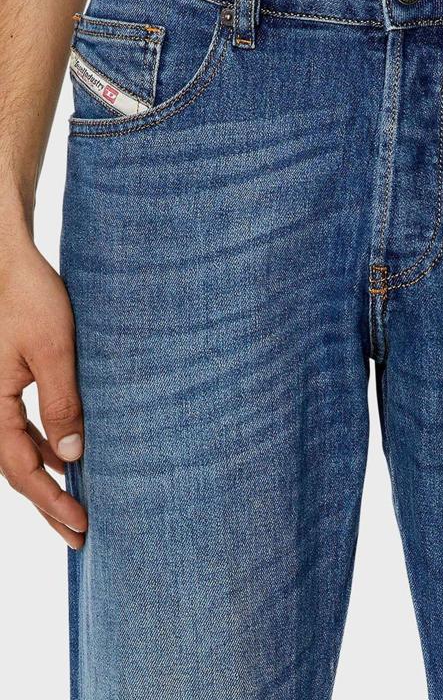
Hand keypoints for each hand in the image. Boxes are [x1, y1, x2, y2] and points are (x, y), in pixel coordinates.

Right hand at [0, 234, 86, 547]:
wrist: (9, 261)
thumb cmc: (30, 297)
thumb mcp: (53, 352)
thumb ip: (62, 403)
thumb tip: (71, 455)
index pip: (22, 469)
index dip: (52, 501)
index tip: (80, 526)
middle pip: (17, 469)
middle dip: (48, 503)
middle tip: (79, 536)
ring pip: (18, 451)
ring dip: (46, 478)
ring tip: (75, 504)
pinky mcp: (5, 383)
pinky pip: (20, 428)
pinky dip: (43, 448)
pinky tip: (64, 457)